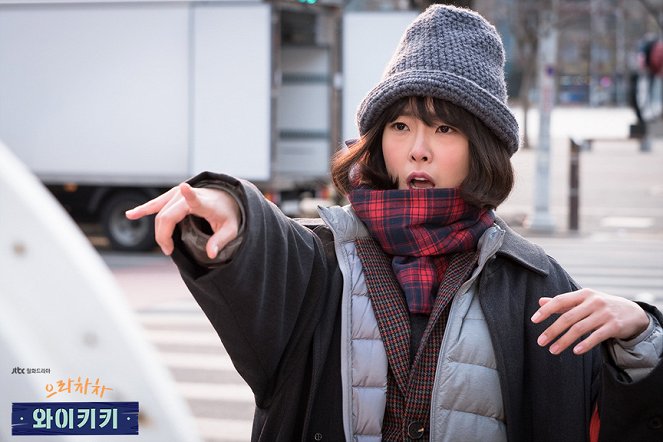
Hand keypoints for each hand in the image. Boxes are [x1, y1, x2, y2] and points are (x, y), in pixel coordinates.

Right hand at [125, 182, 239, 258]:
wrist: (225, 198)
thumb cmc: (228, 214)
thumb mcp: (231, 229)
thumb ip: (220, 241)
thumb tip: (211, 254)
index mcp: (204, 201)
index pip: (196, 198)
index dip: (189, 194)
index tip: (185, 188)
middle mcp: (188, 195)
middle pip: (167, 216)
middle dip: (164, 236)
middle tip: (170, 251)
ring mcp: (178, 194)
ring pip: (160, 213)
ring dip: (158, 231)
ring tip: (165, 247)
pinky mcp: (172, 195)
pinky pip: (155, 203)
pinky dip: (144, 209)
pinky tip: (130, 214)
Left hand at [531, 288, 649, 354]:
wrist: (632, 312)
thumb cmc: (601, 306)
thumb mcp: (583, 300)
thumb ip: (563, 303)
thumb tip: (540, 302)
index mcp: (583, 294)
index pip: (560, 300)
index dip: (546, 310)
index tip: (534, 320)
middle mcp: (593, 302)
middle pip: (568, 317)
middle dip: (552, 331)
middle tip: (540, 342)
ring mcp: (604, 314)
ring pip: (580, 329)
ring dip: (564, 341)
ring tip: (553, 350)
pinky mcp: (614, 326)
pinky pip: (597, 336)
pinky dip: (585, 344)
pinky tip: (575, 351)